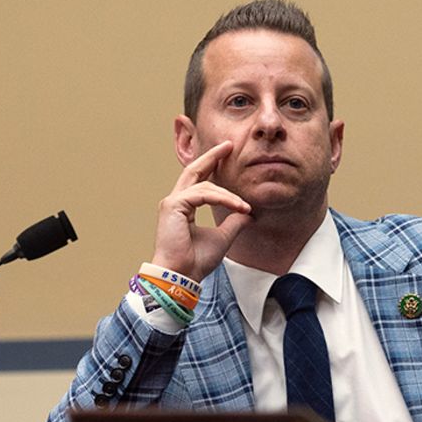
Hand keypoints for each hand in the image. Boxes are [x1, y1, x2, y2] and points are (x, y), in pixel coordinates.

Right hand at [151, 140, 252, 280]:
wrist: (182, 276)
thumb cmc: (196, 261)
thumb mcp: (223, 238)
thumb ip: (234, 222)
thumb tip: (248, 213)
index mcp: (183, 207)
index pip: (198, 180)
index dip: (211, 165)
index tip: (227, 153)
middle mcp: (175, 201)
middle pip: (194, 170)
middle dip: (212, 157)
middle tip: (229, 145)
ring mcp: (172, 202)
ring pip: (205, 186)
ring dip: (228, 195)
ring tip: (245, 206)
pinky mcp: (173, 206)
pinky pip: (202, 194)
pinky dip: (222, 199)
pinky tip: (238, 206)